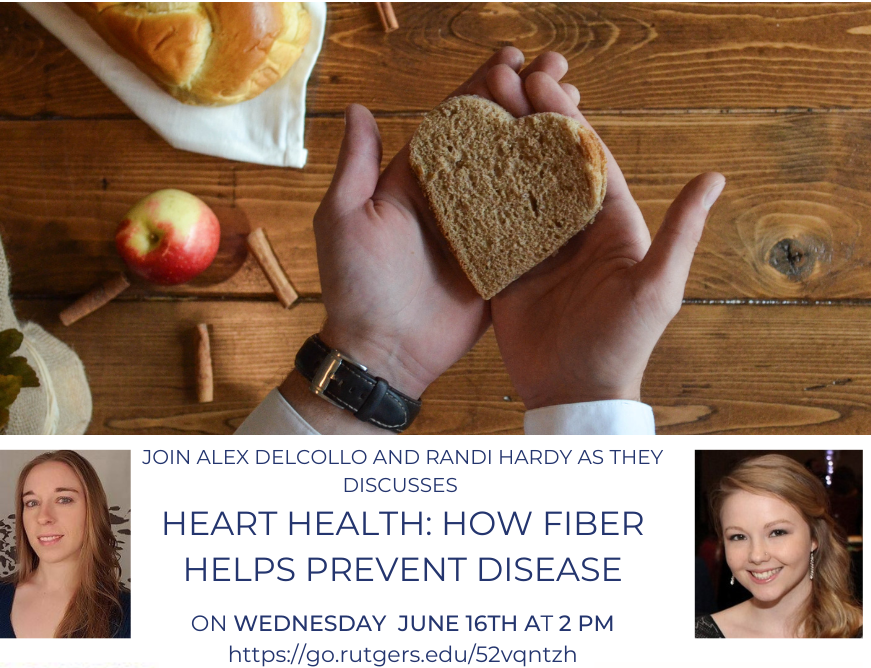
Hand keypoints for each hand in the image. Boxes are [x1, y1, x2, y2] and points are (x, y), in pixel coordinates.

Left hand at [284, 48, 578, 431]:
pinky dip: (555, 198)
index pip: (454, 122)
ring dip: (546, 139)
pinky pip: (532, 225)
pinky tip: (581, 168)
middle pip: (495, 139)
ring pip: (519, 174)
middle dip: (525, 101)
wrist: (383, 352)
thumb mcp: (344, 219)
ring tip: (576, 105)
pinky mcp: (502, 262)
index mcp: (417, 181)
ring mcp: (481, 230)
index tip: (511, 56)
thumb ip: (356, 166)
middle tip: (558, 70)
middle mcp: (453, 199)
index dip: (481, 86)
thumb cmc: (355, 287)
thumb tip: (359, 108)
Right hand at [488, 54, 725, 407]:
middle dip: (526, 122)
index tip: (543, 84)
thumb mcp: (658, 287)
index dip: (566, 120)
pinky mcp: (507, 270)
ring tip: (475, 110)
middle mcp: (572, 229)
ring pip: (515, 188)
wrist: (575, 393)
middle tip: (502, 81)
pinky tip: (456, 170)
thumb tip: (715, 176)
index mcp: (611, 224)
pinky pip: (489, 228)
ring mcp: (537, 248)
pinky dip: (474, 199)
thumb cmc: (623, 344)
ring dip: (498, 150)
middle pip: (546, 165)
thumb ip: (679, 232)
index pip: (587, 160)